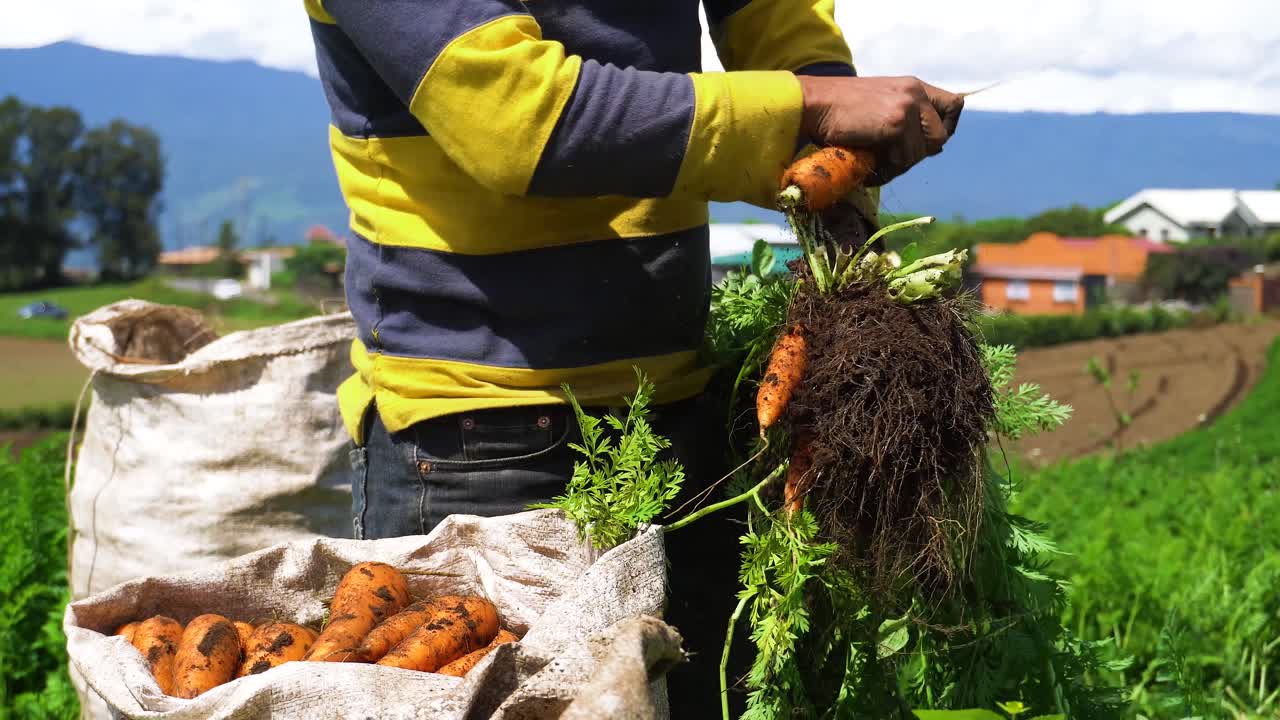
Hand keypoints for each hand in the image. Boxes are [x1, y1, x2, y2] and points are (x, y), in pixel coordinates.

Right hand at [797, 75, 963, 184]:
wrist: (813, 104)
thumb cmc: (837, 111)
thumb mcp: (879, 106)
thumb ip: (906, 118)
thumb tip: (933, 149)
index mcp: (912, 86)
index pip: (953, 106)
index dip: (944, 128)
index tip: (924, 142)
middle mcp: (915, 93)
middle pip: (940, 136)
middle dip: (917, 153)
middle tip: (890, 158)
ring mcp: (908, 107)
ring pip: (922, 152)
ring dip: (899, 164)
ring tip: (875, 162)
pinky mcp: (896, 124)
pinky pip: (904, 159)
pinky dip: (887, 169)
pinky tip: (868, 164)